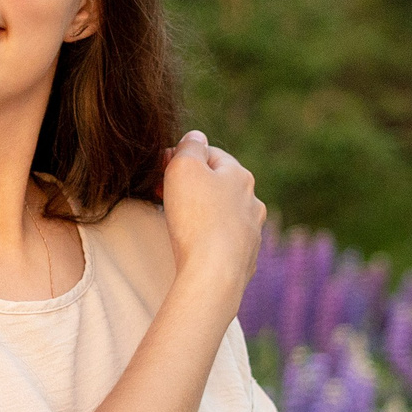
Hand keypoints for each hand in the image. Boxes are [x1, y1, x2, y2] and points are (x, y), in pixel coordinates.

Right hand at [159, 130, 264, 293]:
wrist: (214, 273)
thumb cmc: (196, 217)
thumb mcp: (184, 166)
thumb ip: (189, 145)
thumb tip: (195, 138)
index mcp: (240, 175)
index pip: (210, 154)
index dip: (182, 158)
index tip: (159, 171)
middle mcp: (252, 201)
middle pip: (216, 184)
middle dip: (191, 186)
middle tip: (162, 196)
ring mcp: (252, 231)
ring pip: (222, 213)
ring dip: (200, 212)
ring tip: (177, 222)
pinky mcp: (246, 258)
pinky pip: (223, 241)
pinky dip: (208, 239)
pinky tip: (193, 246)